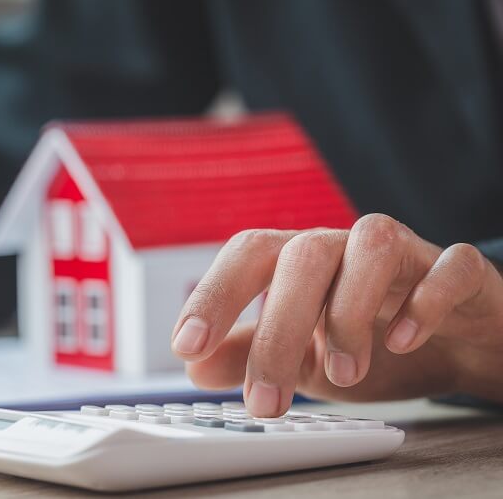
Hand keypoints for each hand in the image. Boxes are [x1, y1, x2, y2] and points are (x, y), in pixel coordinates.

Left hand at [171, 214, 502, 415]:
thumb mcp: (300, 355)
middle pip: (302, 257)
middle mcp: (344, 246)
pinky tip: (404, 342)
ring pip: (371, 244)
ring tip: (344, 375)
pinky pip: (448, 265)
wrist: (456, 342)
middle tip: (266, 400)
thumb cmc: (369, 339)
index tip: (186, 346)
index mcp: (298, 261)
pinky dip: (425, 301)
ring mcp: (405, 252)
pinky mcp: (458, 270)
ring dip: (350, 312)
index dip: (214, 294)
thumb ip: (248, 354)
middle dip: (278, 330)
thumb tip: (195, 368)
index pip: (247, 255)